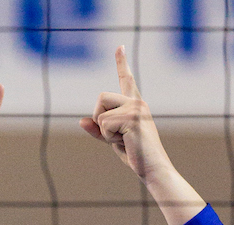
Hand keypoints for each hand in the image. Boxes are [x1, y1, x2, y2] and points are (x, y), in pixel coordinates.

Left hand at [79, 45, 171, 183]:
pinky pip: (103, 124)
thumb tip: (80, 120)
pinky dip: (107, 138)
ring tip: (124, 140)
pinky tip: (126, 142)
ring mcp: (136, 108)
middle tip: (117, 136)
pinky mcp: (132, 118)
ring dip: (104, 132)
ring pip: (100, 113)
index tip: (119, 46)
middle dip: (99, 118)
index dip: (121, 63)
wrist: (153, 168)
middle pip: (100, 98)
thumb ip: (98, 129)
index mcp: (134, 104)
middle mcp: (137, 101)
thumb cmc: (135, 155)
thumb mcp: (112, 140)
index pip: (126, 79)